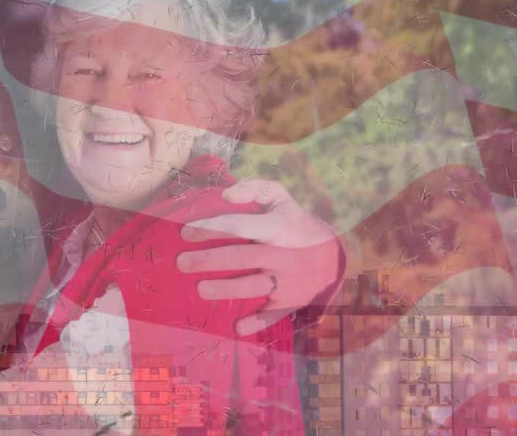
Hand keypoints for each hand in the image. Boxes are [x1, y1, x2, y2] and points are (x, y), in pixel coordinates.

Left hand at [176, 178, 340, 336]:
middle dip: (208, 260)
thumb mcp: (281, 199)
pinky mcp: (293, 301)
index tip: (185, 232)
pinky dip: (257, 322)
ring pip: (254, 286)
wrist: (334, 256)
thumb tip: (226, 194)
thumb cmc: (295, 223)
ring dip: (226, 289)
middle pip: (241, 257)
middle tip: (181, 262)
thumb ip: (255, 188)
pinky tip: (237, 328)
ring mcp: (289, 280)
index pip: (239, 226)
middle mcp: (283, 254)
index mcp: (278, 228)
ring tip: (200, 290)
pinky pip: (274, 314)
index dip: (211, 228)